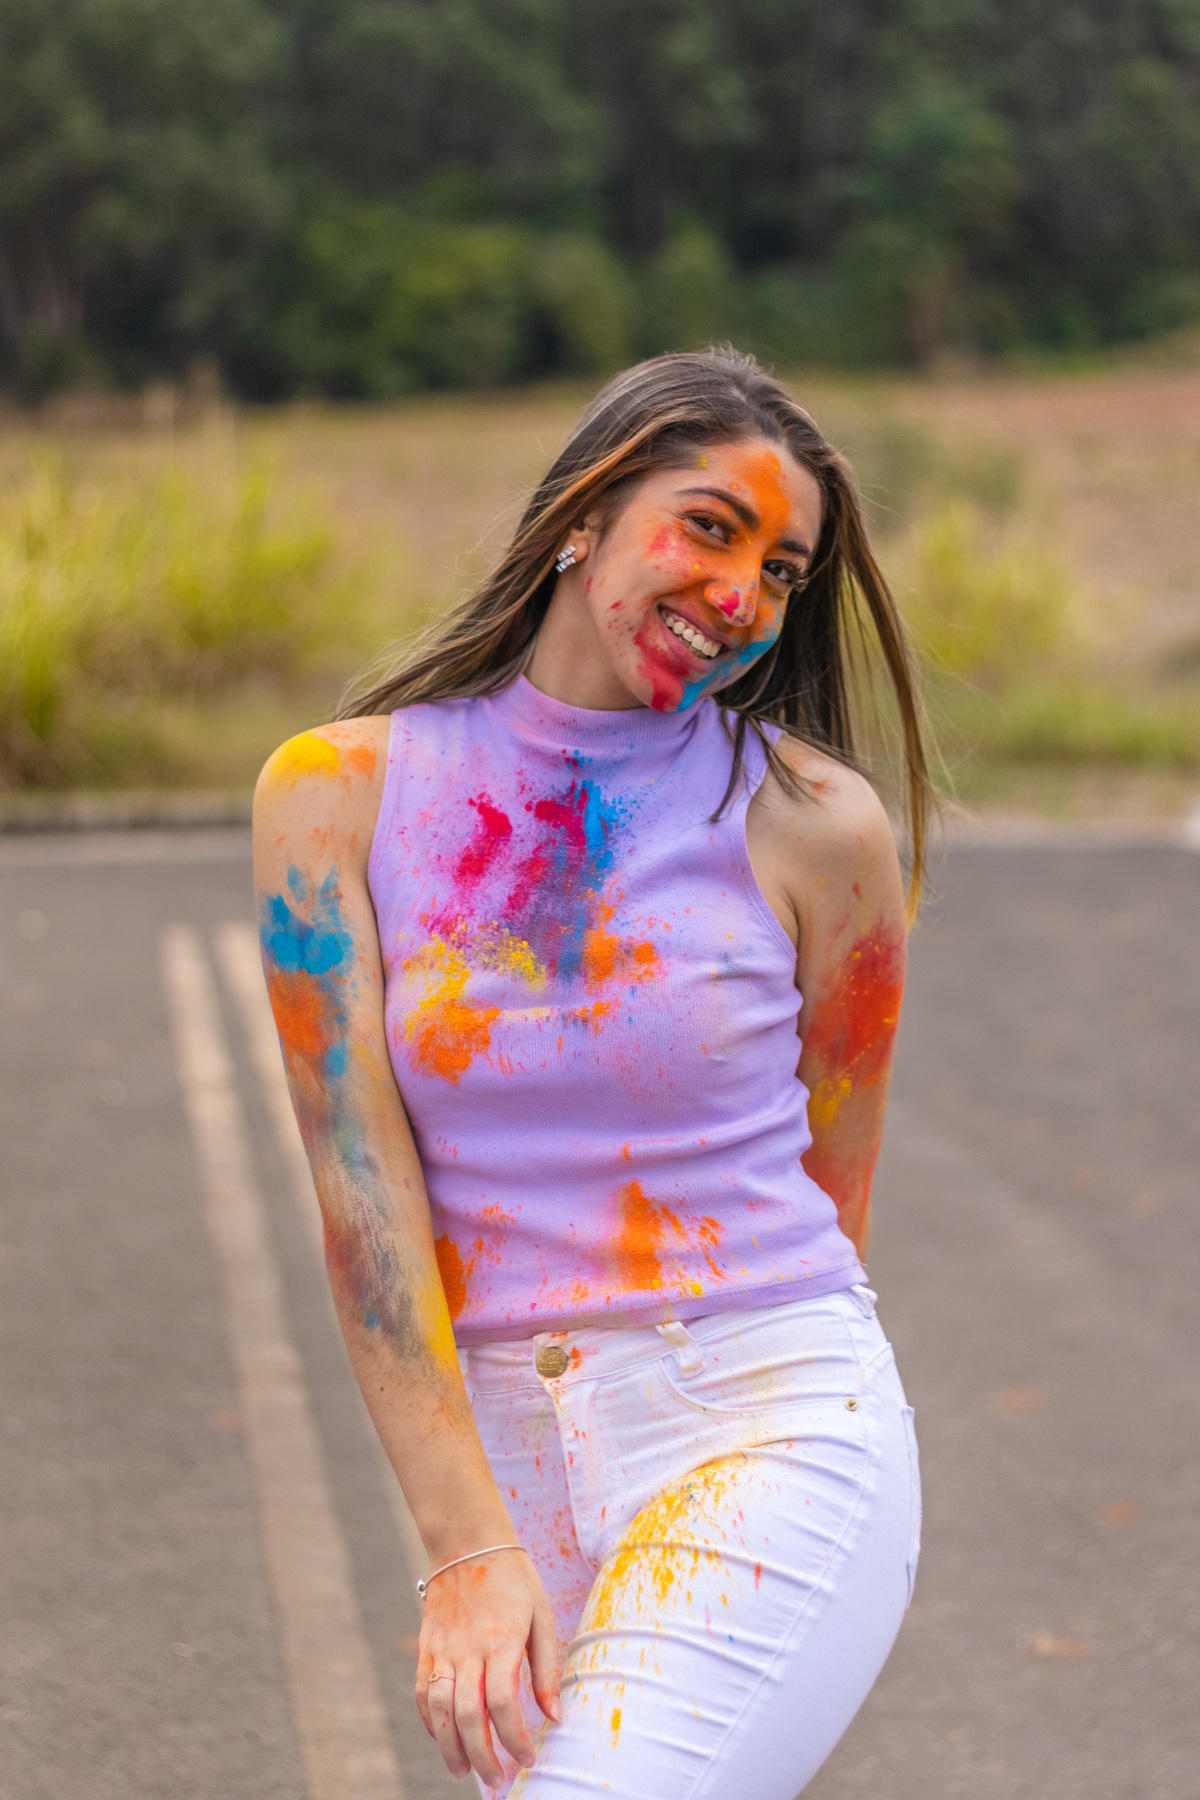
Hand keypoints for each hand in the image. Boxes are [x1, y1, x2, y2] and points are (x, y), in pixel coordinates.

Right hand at [415, 1549, 560, 1788]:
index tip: (527, 1758)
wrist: (468, 1542)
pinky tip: (442, 1739)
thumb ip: (546, 1668)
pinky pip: (422, 1692)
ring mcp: (442, 1648)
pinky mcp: (426, 1647)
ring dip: (449, 1747)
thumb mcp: (542, 1616)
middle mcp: (468, 1648)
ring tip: (463, 1772)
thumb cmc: (514, 1579)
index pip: (502, 1704)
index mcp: (501, 1640)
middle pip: (467, 1715)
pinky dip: (429, 1722)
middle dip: (482, 1756)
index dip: (514, 1739)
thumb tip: (554, 1716)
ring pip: (438, 1709)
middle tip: (497, 1781)